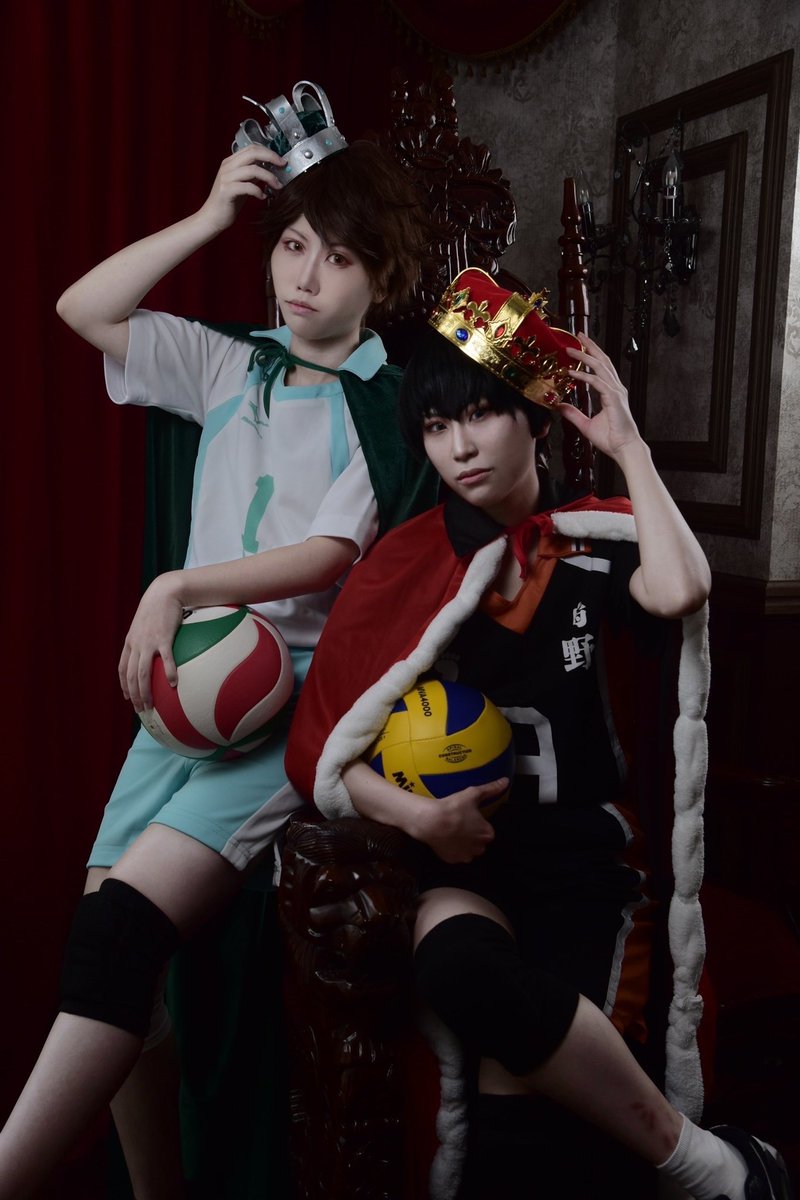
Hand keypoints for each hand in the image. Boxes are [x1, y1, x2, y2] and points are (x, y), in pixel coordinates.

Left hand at [118, 573, 184, 711]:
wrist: (165, 592)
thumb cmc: (157, 607)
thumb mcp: (144, 623)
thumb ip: (144, 637)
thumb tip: (153, 650)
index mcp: (130, 642)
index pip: (122, 668)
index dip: (124, 685)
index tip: (127, 697)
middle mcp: (136, 645)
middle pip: (131, 676)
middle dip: (134, 696)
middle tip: (140, 709)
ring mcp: (148, 643)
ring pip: (142, 674)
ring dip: (145, 692)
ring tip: (151, 705)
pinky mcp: (163, 639)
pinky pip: (166, 660)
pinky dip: (168, 674)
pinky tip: (173, 684)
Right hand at [195, 145, 286, 235]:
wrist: (211, 218)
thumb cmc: (228, 202)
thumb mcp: (242, 184)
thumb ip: (252, 175)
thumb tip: (268, 169)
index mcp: (231, 162)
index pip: (251, 148)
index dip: (268, 152)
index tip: (281, 160)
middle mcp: (227, 166)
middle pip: (253, 153)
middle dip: (271, 158)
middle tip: (283, 166)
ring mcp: (226, 178)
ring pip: (253, 170)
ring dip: (269, 177)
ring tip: (277, 186)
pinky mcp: (226, 191)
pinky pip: (247, 187)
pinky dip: (258, 191)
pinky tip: (263, 197)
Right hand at [413, 779, 505, 863]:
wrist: (431, 822)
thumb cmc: (454, 808)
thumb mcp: (473, 794)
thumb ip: (491, 789)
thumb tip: (506, 781)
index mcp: (487, 834)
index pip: (487, 830)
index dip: (478, 823)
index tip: (469, 817)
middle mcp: (479, 848)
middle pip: (479, 841)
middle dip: (472, 835)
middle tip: (460, 823)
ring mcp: (465, 856)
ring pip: (468, 850)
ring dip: (463, 843)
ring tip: (452, 831)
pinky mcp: (452, 860)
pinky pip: (455, 855)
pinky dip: (452, 849)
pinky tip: (445, 839)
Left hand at [560, 334, 643, 461]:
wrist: (624, 448)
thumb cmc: (610, 438)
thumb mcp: (585, 424)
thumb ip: (573, 414)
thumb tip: (559, 406)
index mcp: (611, 392)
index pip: (601, 367)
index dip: (591, 355)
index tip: (578, 346)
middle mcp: (615, 388)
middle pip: (603, 360)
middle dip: (590, 346)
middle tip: (579, 335)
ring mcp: (616, 392)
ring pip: (600, 367)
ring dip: (585, 356)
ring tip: (571, 349)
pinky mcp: (614, 399)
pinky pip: (597, 382)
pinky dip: (584, 376)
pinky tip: (572, 373)